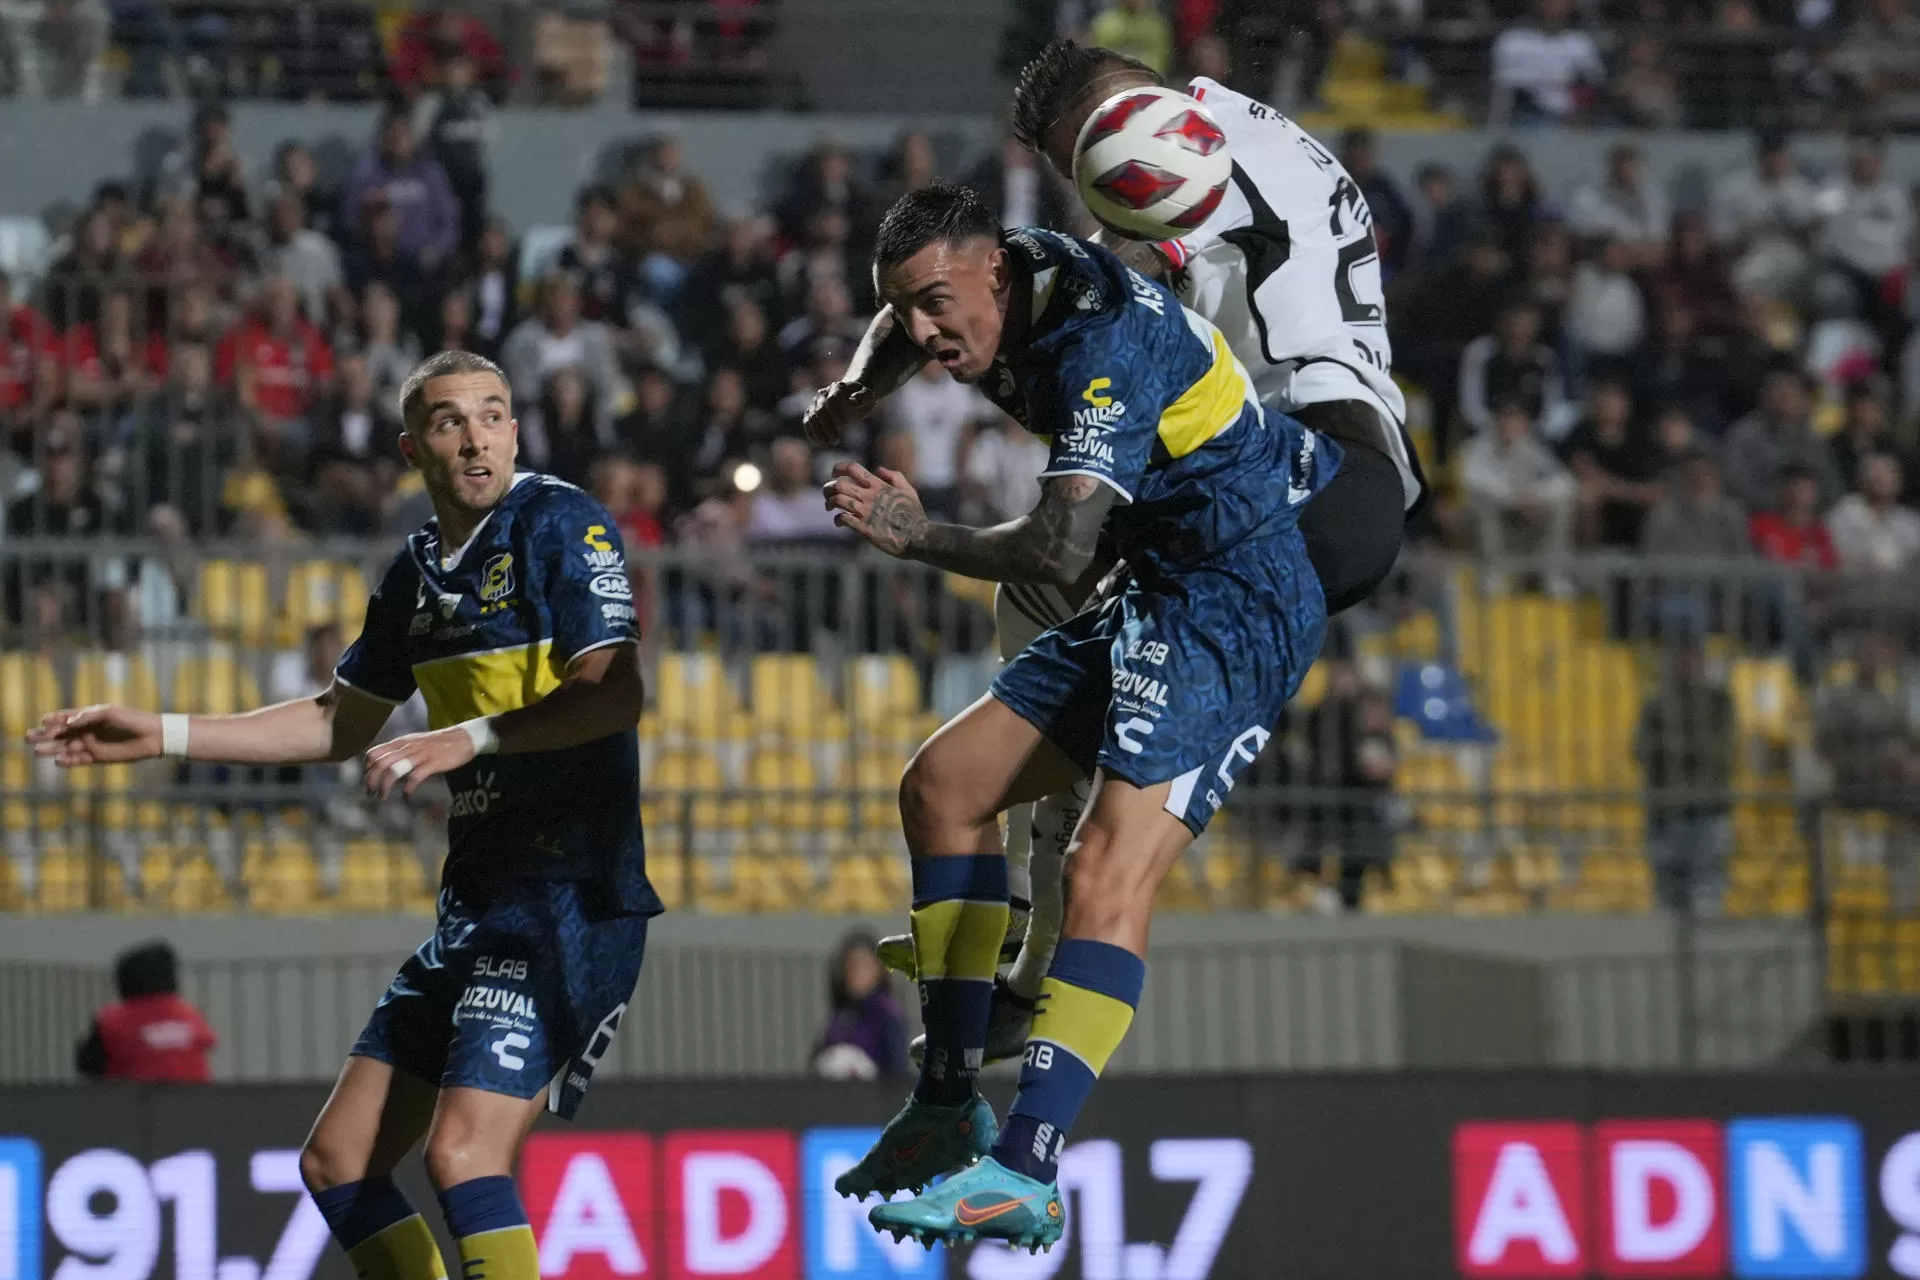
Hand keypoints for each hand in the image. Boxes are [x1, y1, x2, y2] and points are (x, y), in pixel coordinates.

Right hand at [26, 705, 161, 765]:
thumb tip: (66, 724)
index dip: (54, 719)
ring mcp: (92, 744)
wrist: (153, 736)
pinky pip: (78, 760)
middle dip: (45, 735)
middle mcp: (88, 731)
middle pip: (61, 734)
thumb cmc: (133, 720)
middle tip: (28, 737)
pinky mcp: (98, 757)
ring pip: (66, 748)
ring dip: (52, 749)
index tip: (42, 721)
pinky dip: (68, 761)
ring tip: (36, 751)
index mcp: (90, 717)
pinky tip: (57, 761)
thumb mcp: (109, 714)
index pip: (67, 718)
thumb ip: (87, 717)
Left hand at [362, 727, 477, 800]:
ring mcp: (420, 755)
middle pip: (380, 763)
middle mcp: (407, 747)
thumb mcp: (415, 742)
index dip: (367, 768)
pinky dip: (408, 789)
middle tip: (371, 793)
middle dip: (371, 780)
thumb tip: (385, 763)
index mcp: (401, 742)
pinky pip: (414, 777)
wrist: (464, 738)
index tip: (368, 780)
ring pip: (393, 770)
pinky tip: (407, 796)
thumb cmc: (439, 743)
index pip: (374, 753)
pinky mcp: (433, 763)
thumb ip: (401, 750)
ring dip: (384, 786)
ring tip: (382, 797)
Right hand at [802, 380, 871, 446]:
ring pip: (812, 418)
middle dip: (828, 427)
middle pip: (820, 410)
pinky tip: (822, 444)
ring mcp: (815, 403)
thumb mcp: (868, 395)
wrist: (852, 398)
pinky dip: (812, 435)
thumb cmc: (862, 398)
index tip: (845, 424)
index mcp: (837, 387)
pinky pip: (807, 424)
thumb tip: (854, 401)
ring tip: (832, 442)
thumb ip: (863, 396)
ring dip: (820, 433)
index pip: (832, 399)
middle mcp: (823, 394)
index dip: (837, 412)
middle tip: (837, 440)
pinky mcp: (811, 413)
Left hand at [824, 461, 924, 556]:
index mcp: (879, 485)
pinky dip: (837, 519)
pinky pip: (842, 519)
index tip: (834, 473)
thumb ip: (895, 476)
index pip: (853, 469)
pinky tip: (839, 522)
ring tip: (830, 507)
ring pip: (837, 501)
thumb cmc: (914, 514)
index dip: (839, 468)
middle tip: (828, 493)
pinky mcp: (863, 528)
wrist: (917, 537)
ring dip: (830, 503)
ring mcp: (865, 512)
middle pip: (839, 485)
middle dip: (829, 488)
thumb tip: (878, 469)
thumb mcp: (908, 490)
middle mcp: (869, 496)